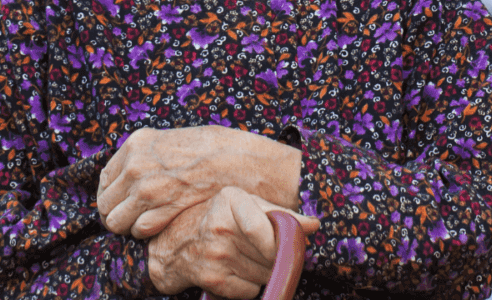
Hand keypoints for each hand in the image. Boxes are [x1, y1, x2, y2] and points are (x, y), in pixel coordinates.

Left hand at [98, 125, 301, 238]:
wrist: (237, 160)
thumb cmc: (212, 148)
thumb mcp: (172, 139)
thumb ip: (147, 154)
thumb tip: (130, 173)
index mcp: (136, 143)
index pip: (105, 179)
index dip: (113, 194)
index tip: (124, 200)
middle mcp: (135, 165)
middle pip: (105, 203)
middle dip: (119, 212)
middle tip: (136, 215)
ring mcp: (146, 188)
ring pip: (116, 221)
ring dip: (131, 225)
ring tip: (150, 220)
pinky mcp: (159, 208)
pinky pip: (138, 230)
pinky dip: (148, 231)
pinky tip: (165, 222)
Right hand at [147, 187, 318, 298]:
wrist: (177, 244)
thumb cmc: (221, 218)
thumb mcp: (248, 205)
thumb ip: (281, 213)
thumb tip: (314, 225)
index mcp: (231, 201)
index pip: (260, 227)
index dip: (277, 242)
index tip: (284, 245)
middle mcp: (219, 226)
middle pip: (267, 255)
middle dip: (277, 257)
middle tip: (271, 252)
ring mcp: (213, 255)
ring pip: (261, 274)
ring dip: (265, 271)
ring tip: (252, 259)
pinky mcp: (210, 279)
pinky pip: (248, 291)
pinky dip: (251, 286)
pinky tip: (240, 271)